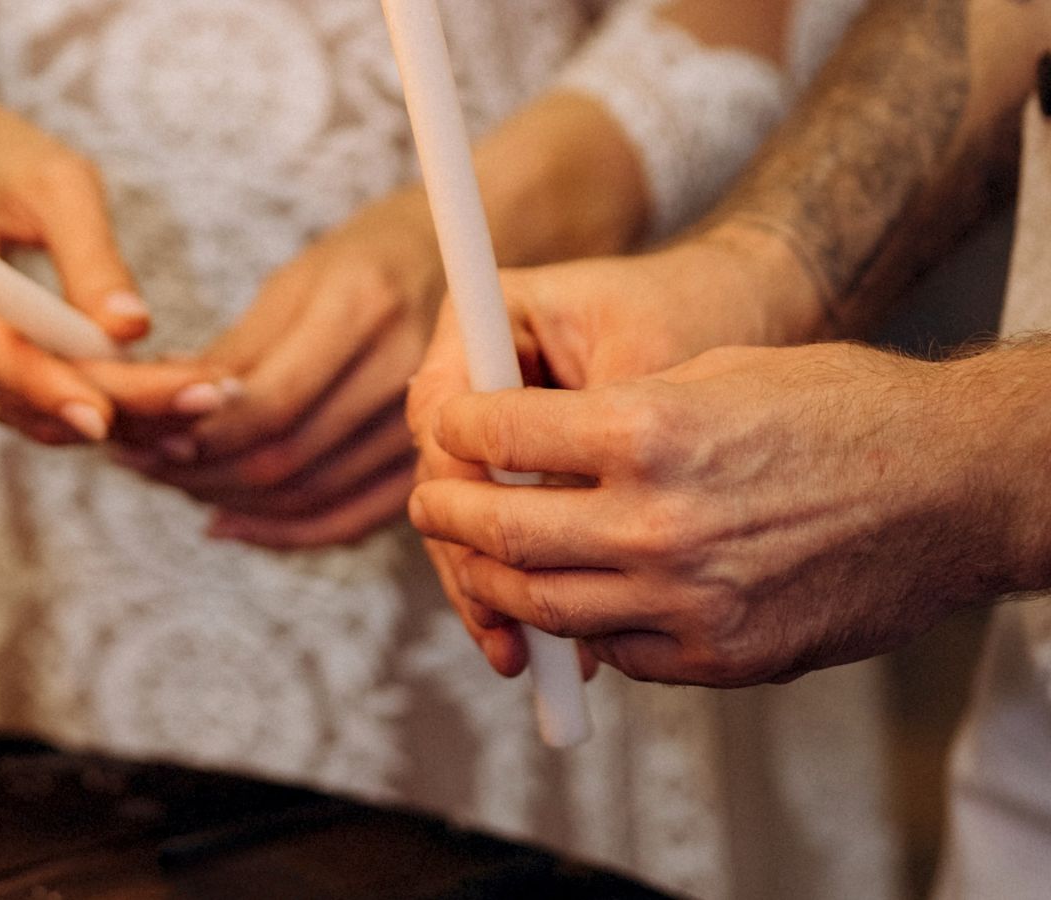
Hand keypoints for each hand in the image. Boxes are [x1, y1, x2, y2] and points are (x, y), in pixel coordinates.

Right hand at [0, 10, 218, 442]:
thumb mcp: (58, 181)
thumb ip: (92, 255)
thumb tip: (131, 330)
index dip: (49, 388)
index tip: (112, 416)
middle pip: (12, 388)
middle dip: (110, 406)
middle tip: (200, 404)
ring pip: (16, 408)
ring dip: (99, 414)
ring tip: (186, 405)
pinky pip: (15, 401)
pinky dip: (74, 406)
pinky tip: (143, 398)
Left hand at [111, 189, 445, 547]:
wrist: (454, 264)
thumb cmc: (359, 265)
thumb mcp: (292, 283)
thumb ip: (233, 354)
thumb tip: (158, 415)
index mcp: (364, 308)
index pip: (270, 402)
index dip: (198, 431)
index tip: (141, 434)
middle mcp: (406, 369)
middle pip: (286, 458)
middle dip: (197, 470)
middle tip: (138, 463)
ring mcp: (424, 425)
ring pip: (308, 495)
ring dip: (227, 500)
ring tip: (170, 482)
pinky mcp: (426, 464)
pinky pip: (348, 521)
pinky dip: (281, 532)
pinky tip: (228, 520)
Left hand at [405, 231, 821, 673]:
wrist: (956, 483)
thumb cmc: (842, 408)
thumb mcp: (715, 373)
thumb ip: (614, 415)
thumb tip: (534, 445)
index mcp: (647, 428)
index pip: (499, 435)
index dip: (458, 431)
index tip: (449, 429)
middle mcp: (657, 521)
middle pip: (501, 533)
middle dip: (449, 516)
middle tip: (434, 503)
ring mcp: (687, 599)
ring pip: (544, 606)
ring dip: (494, 583)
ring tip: (480, 560)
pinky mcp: (722, 656)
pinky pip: (617, 649)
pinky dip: (583, 623)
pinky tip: (576, 597)